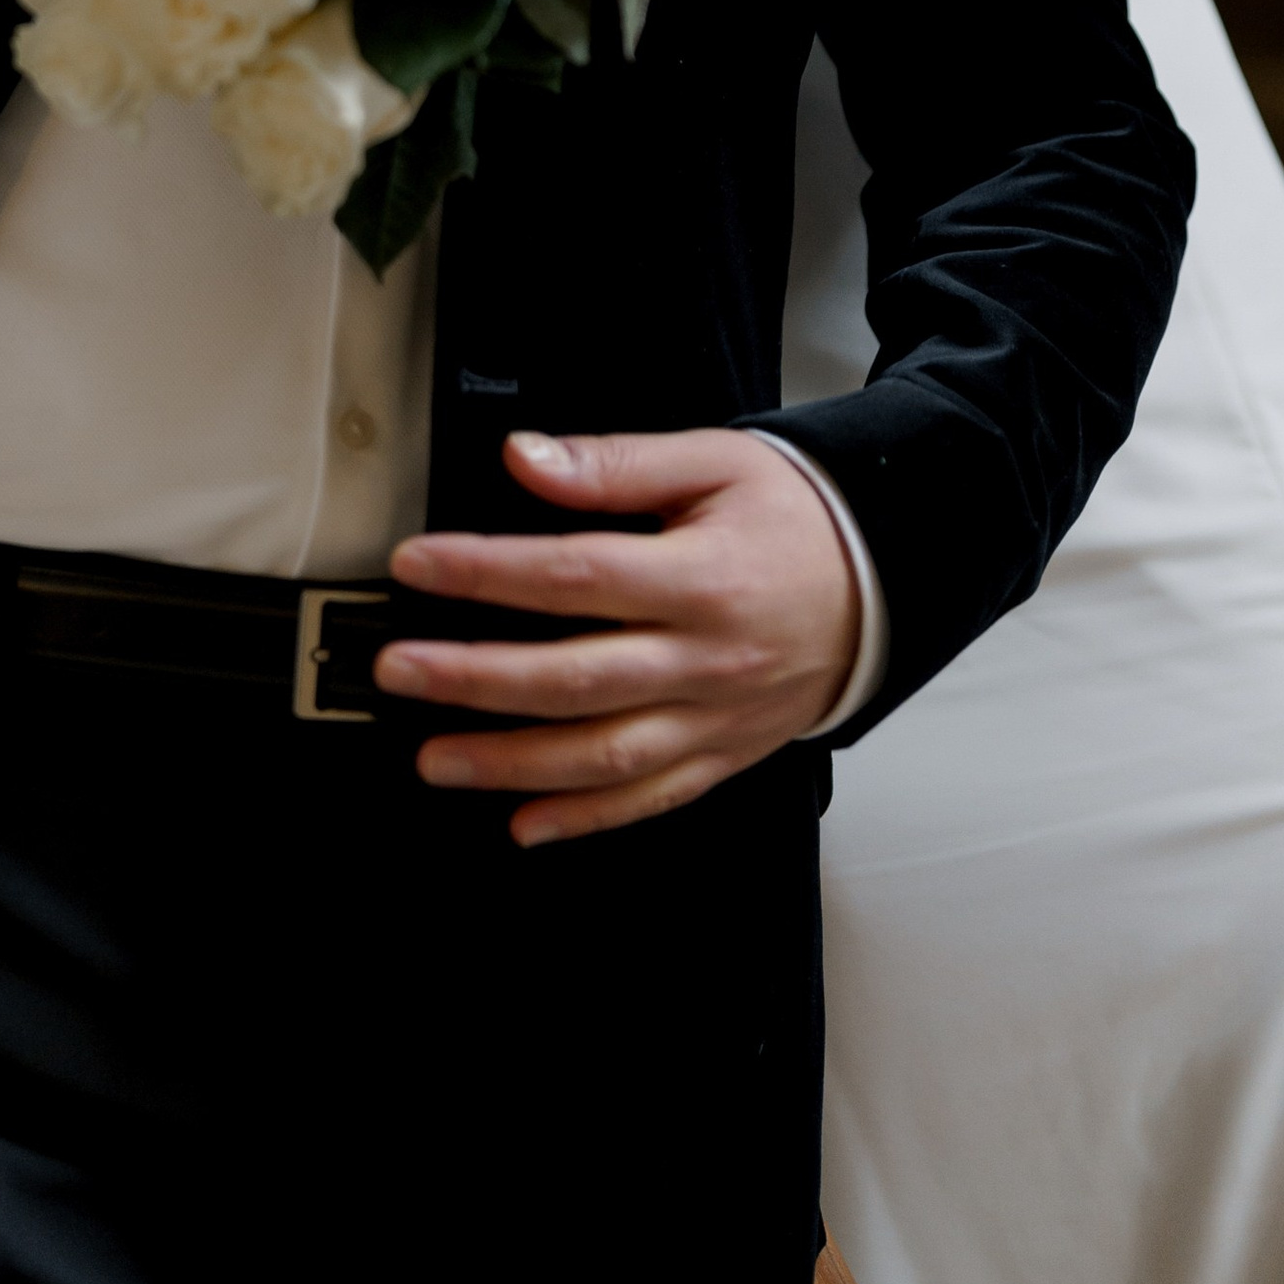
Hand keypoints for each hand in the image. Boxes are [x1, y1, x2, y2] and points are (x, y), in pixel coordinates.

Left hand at [375, 430, 858, 845]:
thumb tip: (526, 459)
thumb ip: (615, 464)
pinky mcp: (725, 754)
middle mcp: (707, 659)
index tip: (417, 565)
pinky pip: (651, 797)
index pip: (577, 578)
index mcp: (703, 578)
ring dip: (511, 764)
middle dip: (475, 680)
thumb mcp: (714, 463)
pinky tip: (523, 823)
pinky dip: (585, 817)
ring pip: (604, 755)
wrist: (886, 581)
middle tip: (397, 671)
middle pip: (576, 679)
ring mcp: (717, 718)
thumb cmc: (794, 518)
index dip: (488, 572)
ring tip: (434, 759)